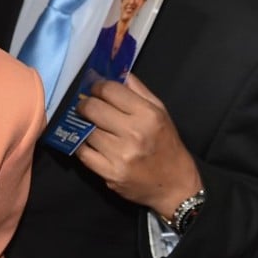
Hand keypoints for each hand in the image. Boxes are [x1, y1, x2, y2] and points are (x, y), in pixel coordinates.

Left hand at [75, 74, 202, 217]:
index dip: (98, 86)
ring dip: (84, 126)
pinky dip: (82, 145)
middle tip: (87, 106)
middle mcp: (133, 134)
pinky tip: (89, 142)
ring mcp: (120, 155)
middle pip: (92, 108)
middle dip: (85, 104)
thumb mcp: (160, 112)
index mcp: (147, 115)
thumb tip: (115, 72)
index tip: (96, 90)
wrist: (175, 186)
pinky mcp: (109, 173)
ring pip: (85, 130)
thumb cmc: (167, 144)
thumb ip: (138, 90)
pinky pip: (82, 152)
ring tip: (91, 125)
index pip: (110, 90)